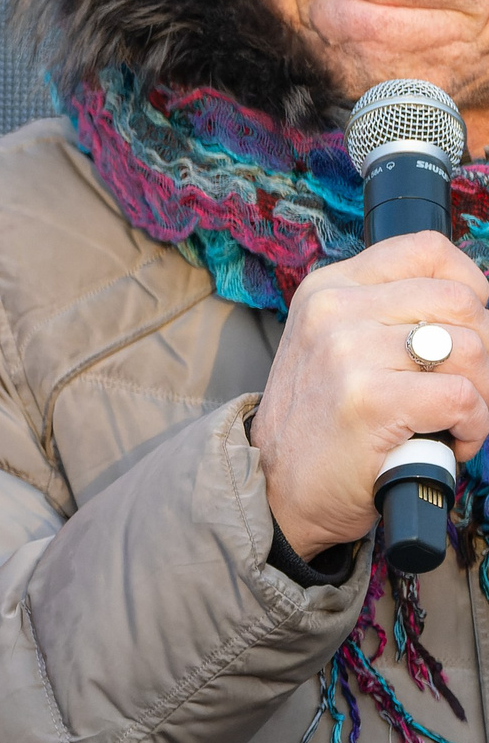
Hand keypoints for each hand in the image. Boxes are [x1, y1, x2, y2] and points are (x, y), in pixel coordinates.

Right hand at [257, 232, 488, 554]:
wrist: (274, 492)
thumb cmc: (321, 423)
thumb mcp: (334, 345)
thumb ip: (387, 312)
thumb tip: (473, 306)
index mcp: (328, 289)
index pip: (427, 251)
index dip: (470, 284)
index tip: (468, 323)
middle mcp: (334, 312)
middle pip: (462, 302)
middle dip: (482, 351)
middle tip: (460, 387)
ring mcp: (348, 354)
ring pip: (470, 349)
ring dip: (480, 393)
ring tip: (449, 419)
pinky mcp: (369, 400)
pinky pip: (463, 397)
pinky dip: (473, 426)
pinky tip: (449, 440)